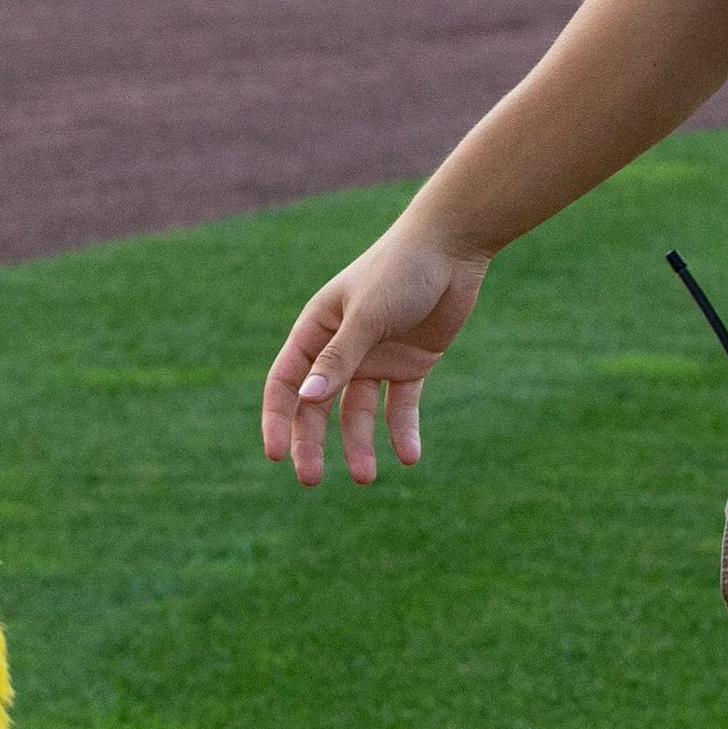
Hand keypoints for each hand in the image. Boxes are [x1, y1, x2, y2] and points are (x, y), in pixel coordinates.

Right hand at [263, 220, 489, 485]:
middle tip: (311, 480)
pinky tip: (409, 456)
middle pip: (318, 405)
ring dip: (359, 444)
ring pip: (359, 412)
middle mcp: (342, 346)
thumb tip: (306, 400)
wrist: (452, 248)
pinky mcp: (411, 364)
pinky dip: (402, 431)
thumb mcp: (367, 316)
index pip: (286, 381)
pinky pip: (401, 406)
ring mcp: (377, 357)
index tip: (275, 456)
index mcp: (318, 328)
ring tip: (367, 478)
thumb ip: (339, 358)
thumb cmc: (400, 271)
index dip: (277, 419)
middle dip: (312, 443)